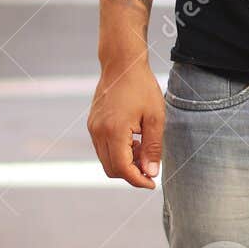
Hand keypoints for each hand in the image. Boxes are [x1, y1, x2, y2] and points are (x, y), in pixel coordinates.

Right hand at [87, 56, 163, 189]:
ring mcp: (93, 128)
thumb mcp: (155, 118)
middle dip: (131, 173)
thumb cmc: (142, 88)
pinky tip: (134, 139)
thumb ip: (153, 147)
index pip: (122, 169)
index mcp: (114, 131)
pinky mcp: (92, 124)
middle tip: (150, 165)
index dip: (137, 180)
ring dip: (125, 162)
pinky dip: (118, 152)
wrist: (122, 64)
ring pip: (106, 160)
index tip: (152, 183)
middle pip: (111, 169)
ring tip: (144, 147)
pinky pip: (103, 148)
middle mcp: (98, 132)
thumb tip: (151, 172)